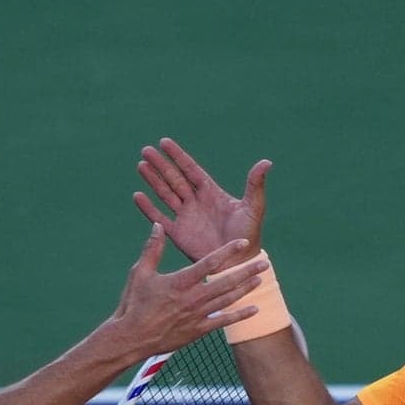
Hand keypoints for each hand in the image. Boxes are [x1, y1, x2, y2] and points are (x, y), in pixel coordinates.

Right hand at [109, 223, 267, 358]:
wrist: (131, 338)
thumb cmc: (134, 304)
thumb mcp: (139, 273)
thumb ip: (152, 249)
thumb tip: (157, 226)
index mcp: (180, 282)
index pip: (209, 263)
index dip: (228, 251)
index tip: (243, 242)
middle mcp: (192, 298)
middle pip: (226, 282)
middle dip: (246, 271)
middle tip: (264, 262)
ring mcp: (197, 315)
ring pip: (228, 300)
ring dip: (246, 289)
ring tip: (261, 280)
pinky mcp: (197, 331)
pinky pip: (223, 322)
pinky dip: (240, 316)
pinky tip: (254, 309)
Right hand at [134, 138, 271, 261]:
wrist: (237, 263)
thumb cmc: (248, 235)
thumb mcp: (253, 208)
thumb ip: (255, 185)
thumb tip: (266, 162)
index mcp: (210, 192)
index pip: (190, 169)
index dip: (178, 156)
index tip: (164, 142)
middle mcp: (195, 202)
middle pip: (174, 178)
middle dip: (160, 165)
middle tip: (145, 150)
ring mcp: (185, 217)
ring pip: (165, 193)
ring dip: (153, 180)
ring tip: (141, 165)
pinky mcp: (178, 234)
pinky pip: (160, 218)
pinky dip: (148, 208)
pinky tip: (138, 196)